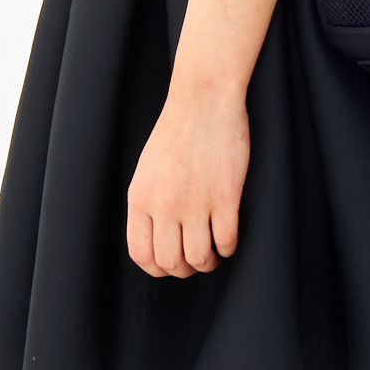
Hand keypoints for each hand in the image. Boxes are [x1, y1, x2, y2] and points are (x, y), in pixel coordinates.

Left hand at [126, 86, 247, 277]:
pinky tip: (229, 238)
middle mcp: (164, 204)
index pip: (141, 254)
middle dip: (185, 269)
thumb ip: (148, 204)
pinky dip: (229, 248)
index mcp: (140, 198)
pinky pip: (226, 241)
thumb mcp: (147, 170)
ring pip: (199, 257)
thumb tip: (157, 240)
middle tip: (196, 259)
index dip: (157, 268)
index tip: (171, 264)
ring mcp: (195, 201)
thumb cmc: (177, 132)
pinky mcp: (225, 196)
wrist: (203, 99)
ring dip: (209, 262)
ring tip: (214, 251)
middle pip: (171, 262)